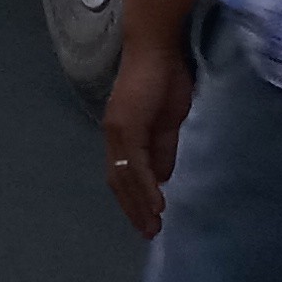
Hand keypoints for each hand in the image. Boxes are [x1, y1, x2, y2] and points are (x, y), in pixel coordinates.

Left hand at [101, 34, 196, 237]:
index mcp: (123, 134)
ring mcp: (118, 129)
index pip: (123, 174)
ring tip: (153, 226)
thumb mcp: (168, 123)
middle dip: (134, 209)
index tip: (149, 220)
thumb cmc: (165, 79)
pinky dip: (145, 185)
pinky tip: (158, 203)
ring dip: (139, 204)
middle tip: (150, 233)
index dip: (134, 199)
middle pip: (119, 181)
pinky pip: (135, 162)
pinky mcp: (128, 124)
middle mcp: (114, 134)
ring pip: (124, 176)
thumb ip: (163, 149)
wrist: (159, 49)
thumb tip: (162, 178)